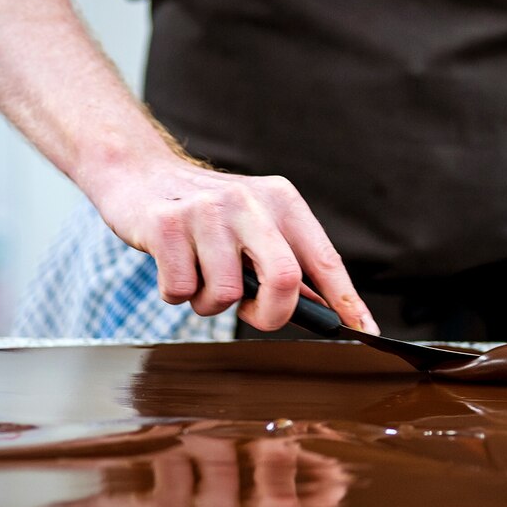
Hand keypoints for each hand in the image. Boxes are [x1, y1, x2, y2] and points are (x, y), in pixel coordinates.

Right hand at [88, 155, 377, 333]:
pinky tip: (173, 263)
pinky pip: (181, 292)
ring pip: (225, 295)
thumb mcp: (256, 225)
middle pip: (283, 279)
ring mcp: (206, 211)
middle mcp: (249, 201)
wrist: (140, 174)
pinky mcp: (166, 225)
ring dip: (209, 303)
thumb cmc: (207, 214)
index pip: (324, 260)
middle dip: (270, 315)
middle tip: (253, 313)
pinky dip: (176, 292)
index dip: (347, 301)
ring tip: (200, 274)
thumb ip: (288, 263)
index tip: (365, 333)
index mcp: (282, 201)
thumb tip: (329, 313)